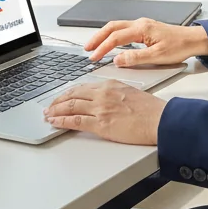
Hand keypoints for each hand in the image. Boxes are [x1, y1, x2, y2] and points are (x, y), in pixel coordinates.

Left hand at [44, 80, 166, 144]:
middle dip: (58, 101)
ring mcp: (100, 108)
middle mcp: (102, 94)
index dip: (69, 93)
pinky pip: (75, 121)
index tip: (62, 97)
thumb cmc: (151, 110)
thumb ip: (114, 94)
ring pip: (70, 107)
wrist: (159, 120)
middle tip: (50, 106)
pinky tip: (54, 122)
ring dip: (56, 111)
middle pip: (72, 95)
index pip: (82, 87)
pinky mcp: (100, 123)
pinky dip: (61, 121)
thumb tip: (104, 101)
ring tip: (48, 114)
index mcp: (110, 85)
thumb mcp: (130, 93)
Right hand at [84, 19, 207, 68]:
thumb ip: (135, 58)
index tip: (93, 57)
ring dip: (104, 35)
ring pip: (117, 27)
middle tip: (87, 49)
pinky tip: (112, 43)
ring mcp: (142, 25)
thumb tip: (117, 60)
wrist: (193, 40)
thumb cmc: (179, 46)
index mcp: (141, 29)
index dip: (102, 48)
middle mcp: (140, 24)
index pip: (115, 38)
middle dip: (97, 37)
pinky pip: (124, 29)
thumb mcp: (157, 56)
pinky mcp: (145, 29)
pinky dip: (113, 35)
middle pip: (112, 27)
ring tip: (95, 46)